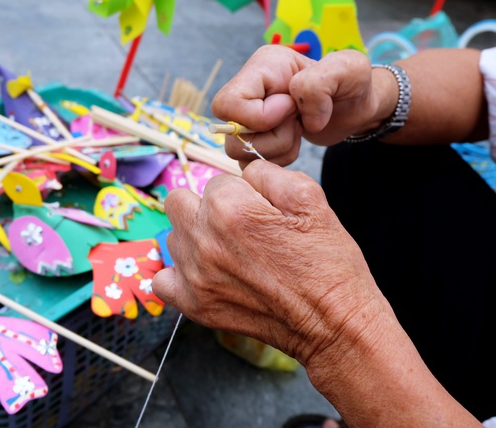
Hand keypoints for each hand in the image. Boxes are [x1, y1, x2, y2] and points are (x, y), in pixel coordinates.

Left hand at [152, 160, 384, 366]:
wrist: (333, 323)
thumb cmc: (326, 262)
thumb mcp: (310, 198)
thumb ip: (268, 173)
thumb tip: (243, 173)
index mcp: (230, 208)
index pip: (217, 180)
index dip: (243, 193)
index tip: (262, 213)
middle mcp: (204, 240)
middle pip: (180, 202)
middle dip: (206, 208)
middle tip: (238, 227)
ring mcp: (195, 275)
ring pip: (174, 237)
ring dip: (196, 239)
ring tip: (232, 254)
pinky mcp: (194, 305)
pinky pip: (163, 280)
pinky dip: (180, 275)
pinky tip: (207, 274)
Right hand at [212, 47, 393, 167]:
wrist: (355, 107)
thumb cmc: (352, 84)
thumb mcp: (349, 70)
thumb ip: (319, 82)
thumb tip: (296, 112)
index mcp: (262, 67)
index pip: (228, 104)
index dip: (261, 116)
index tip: (293, 109)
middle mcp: (248, 90)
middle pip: (231, 133)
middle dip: (271, 137)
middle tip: (297, 122)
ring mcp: (248, 117)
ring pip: (240, 152)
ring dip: (277, 149)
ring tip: (299, 130)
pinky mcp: (255, 139)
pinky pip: (252, 164)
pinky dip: (279, 159)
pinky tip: (295, 141)